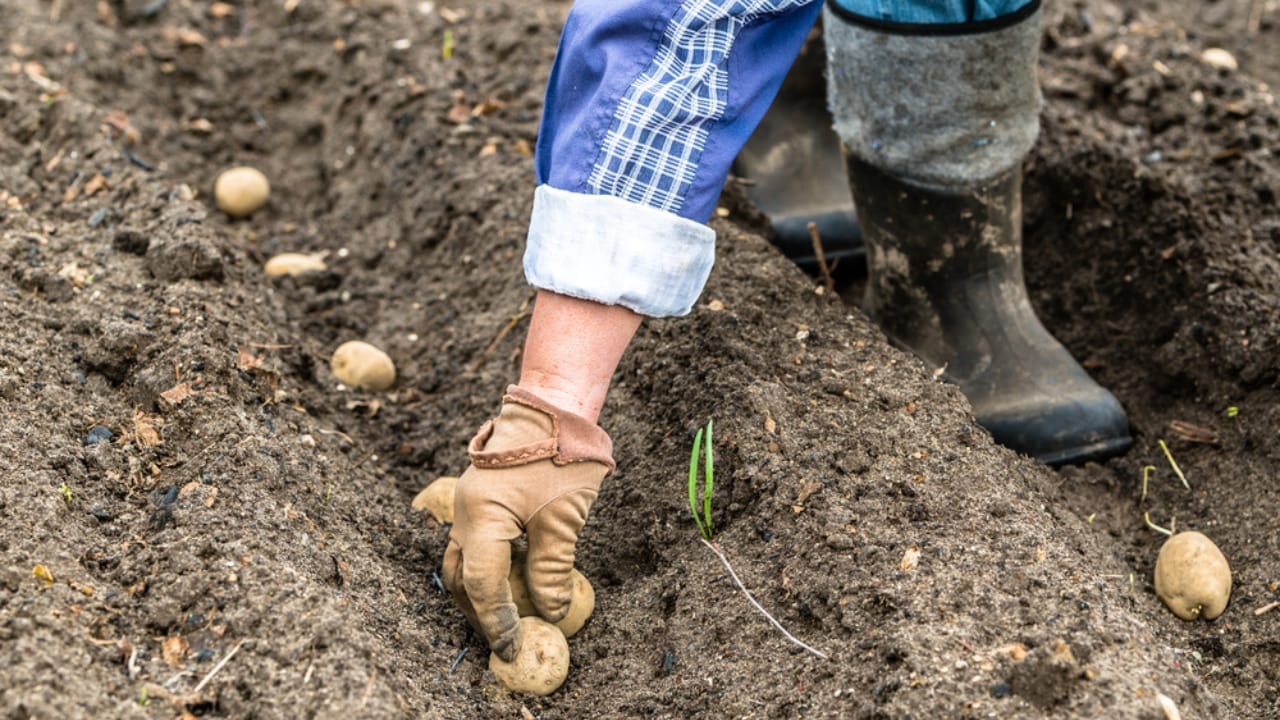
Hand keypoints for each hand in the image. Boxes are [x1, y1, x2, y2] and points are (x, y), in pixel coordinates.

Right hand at [442, 386, 613, 660]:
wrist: (554, 404)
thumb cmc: (562, 457)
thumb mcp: (562, 520)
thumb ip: (552, 570)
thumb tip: (550, 614)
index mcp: (480, 518)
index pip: (482, 584)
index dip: (497, 621)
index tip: (512, 648)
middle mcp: (464, 512)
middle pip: (460, 576)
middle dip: (479, 611)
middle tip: (505, 638)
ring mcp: (469, 503)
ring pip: (464, 559)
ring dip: (481, 589)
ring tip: (508, 615)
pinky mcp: (481, 497)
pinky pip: (475, 541)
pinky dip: (490, 565)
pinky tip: (514, 578)